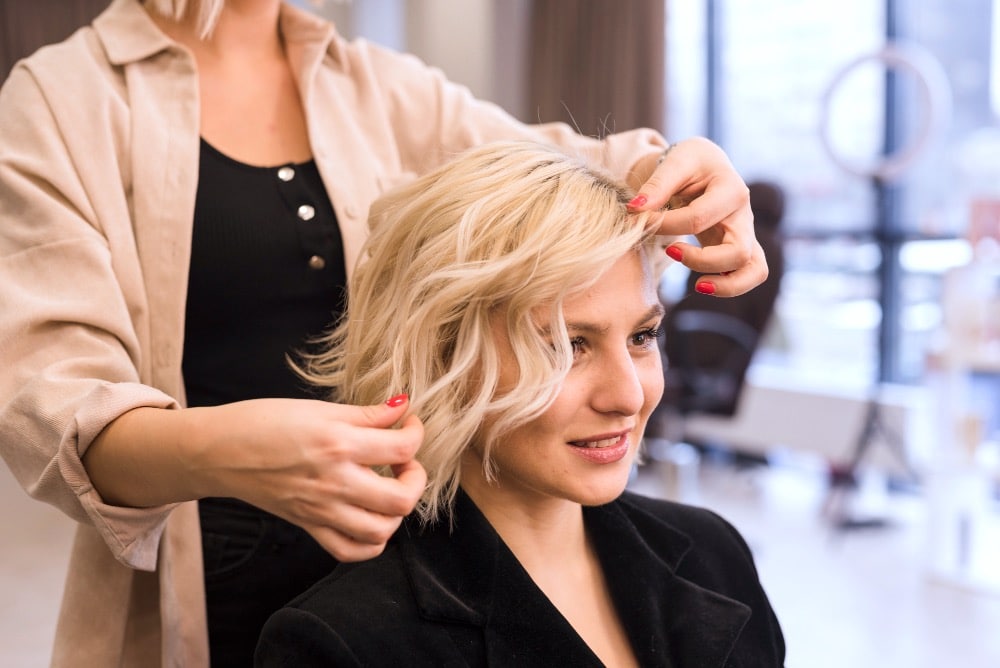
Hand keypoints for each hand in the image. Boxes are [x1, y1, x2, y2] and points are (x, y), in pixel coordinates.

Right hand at [190, 395, 425, 561]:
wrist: (219, 450)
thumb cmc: (263, 422)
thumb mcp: (319, 408)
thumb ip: (366, 414)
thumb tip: (403, 406)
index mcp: (338, 445)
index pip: (401, 448)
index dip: (416, 432)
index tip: (409, 424)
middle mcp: (334, 482)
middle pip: (401, 498)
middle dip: (416, 478)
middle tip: (405, 461)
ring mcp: (321, 510)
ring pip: (382, 531)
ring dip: (397, 512)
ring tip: (389, 488)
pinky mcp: (309, 526)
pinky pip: (350, 551)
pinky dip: (371, 542)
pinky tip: (372, 517)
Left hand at [628, 137, 767, 295]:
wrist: (707, 166)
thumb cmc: (691, 162)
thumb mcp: (675, 161)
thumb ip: (656, 185)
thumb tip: (636, 209)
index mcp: (731, 189)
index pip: (697, 218)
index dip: (664, 225)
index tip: (639, 221)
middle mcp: (744, 215)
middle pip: (738, 251)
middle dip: (701, 260)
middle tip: (670, 252)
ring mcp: (746, 234)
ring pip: (754, 270)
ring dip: (728, 284)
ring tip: (698, 285)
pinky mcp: (740, 248)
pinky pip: (748, 274)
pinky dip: (730, 285)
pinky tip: (702, 284)